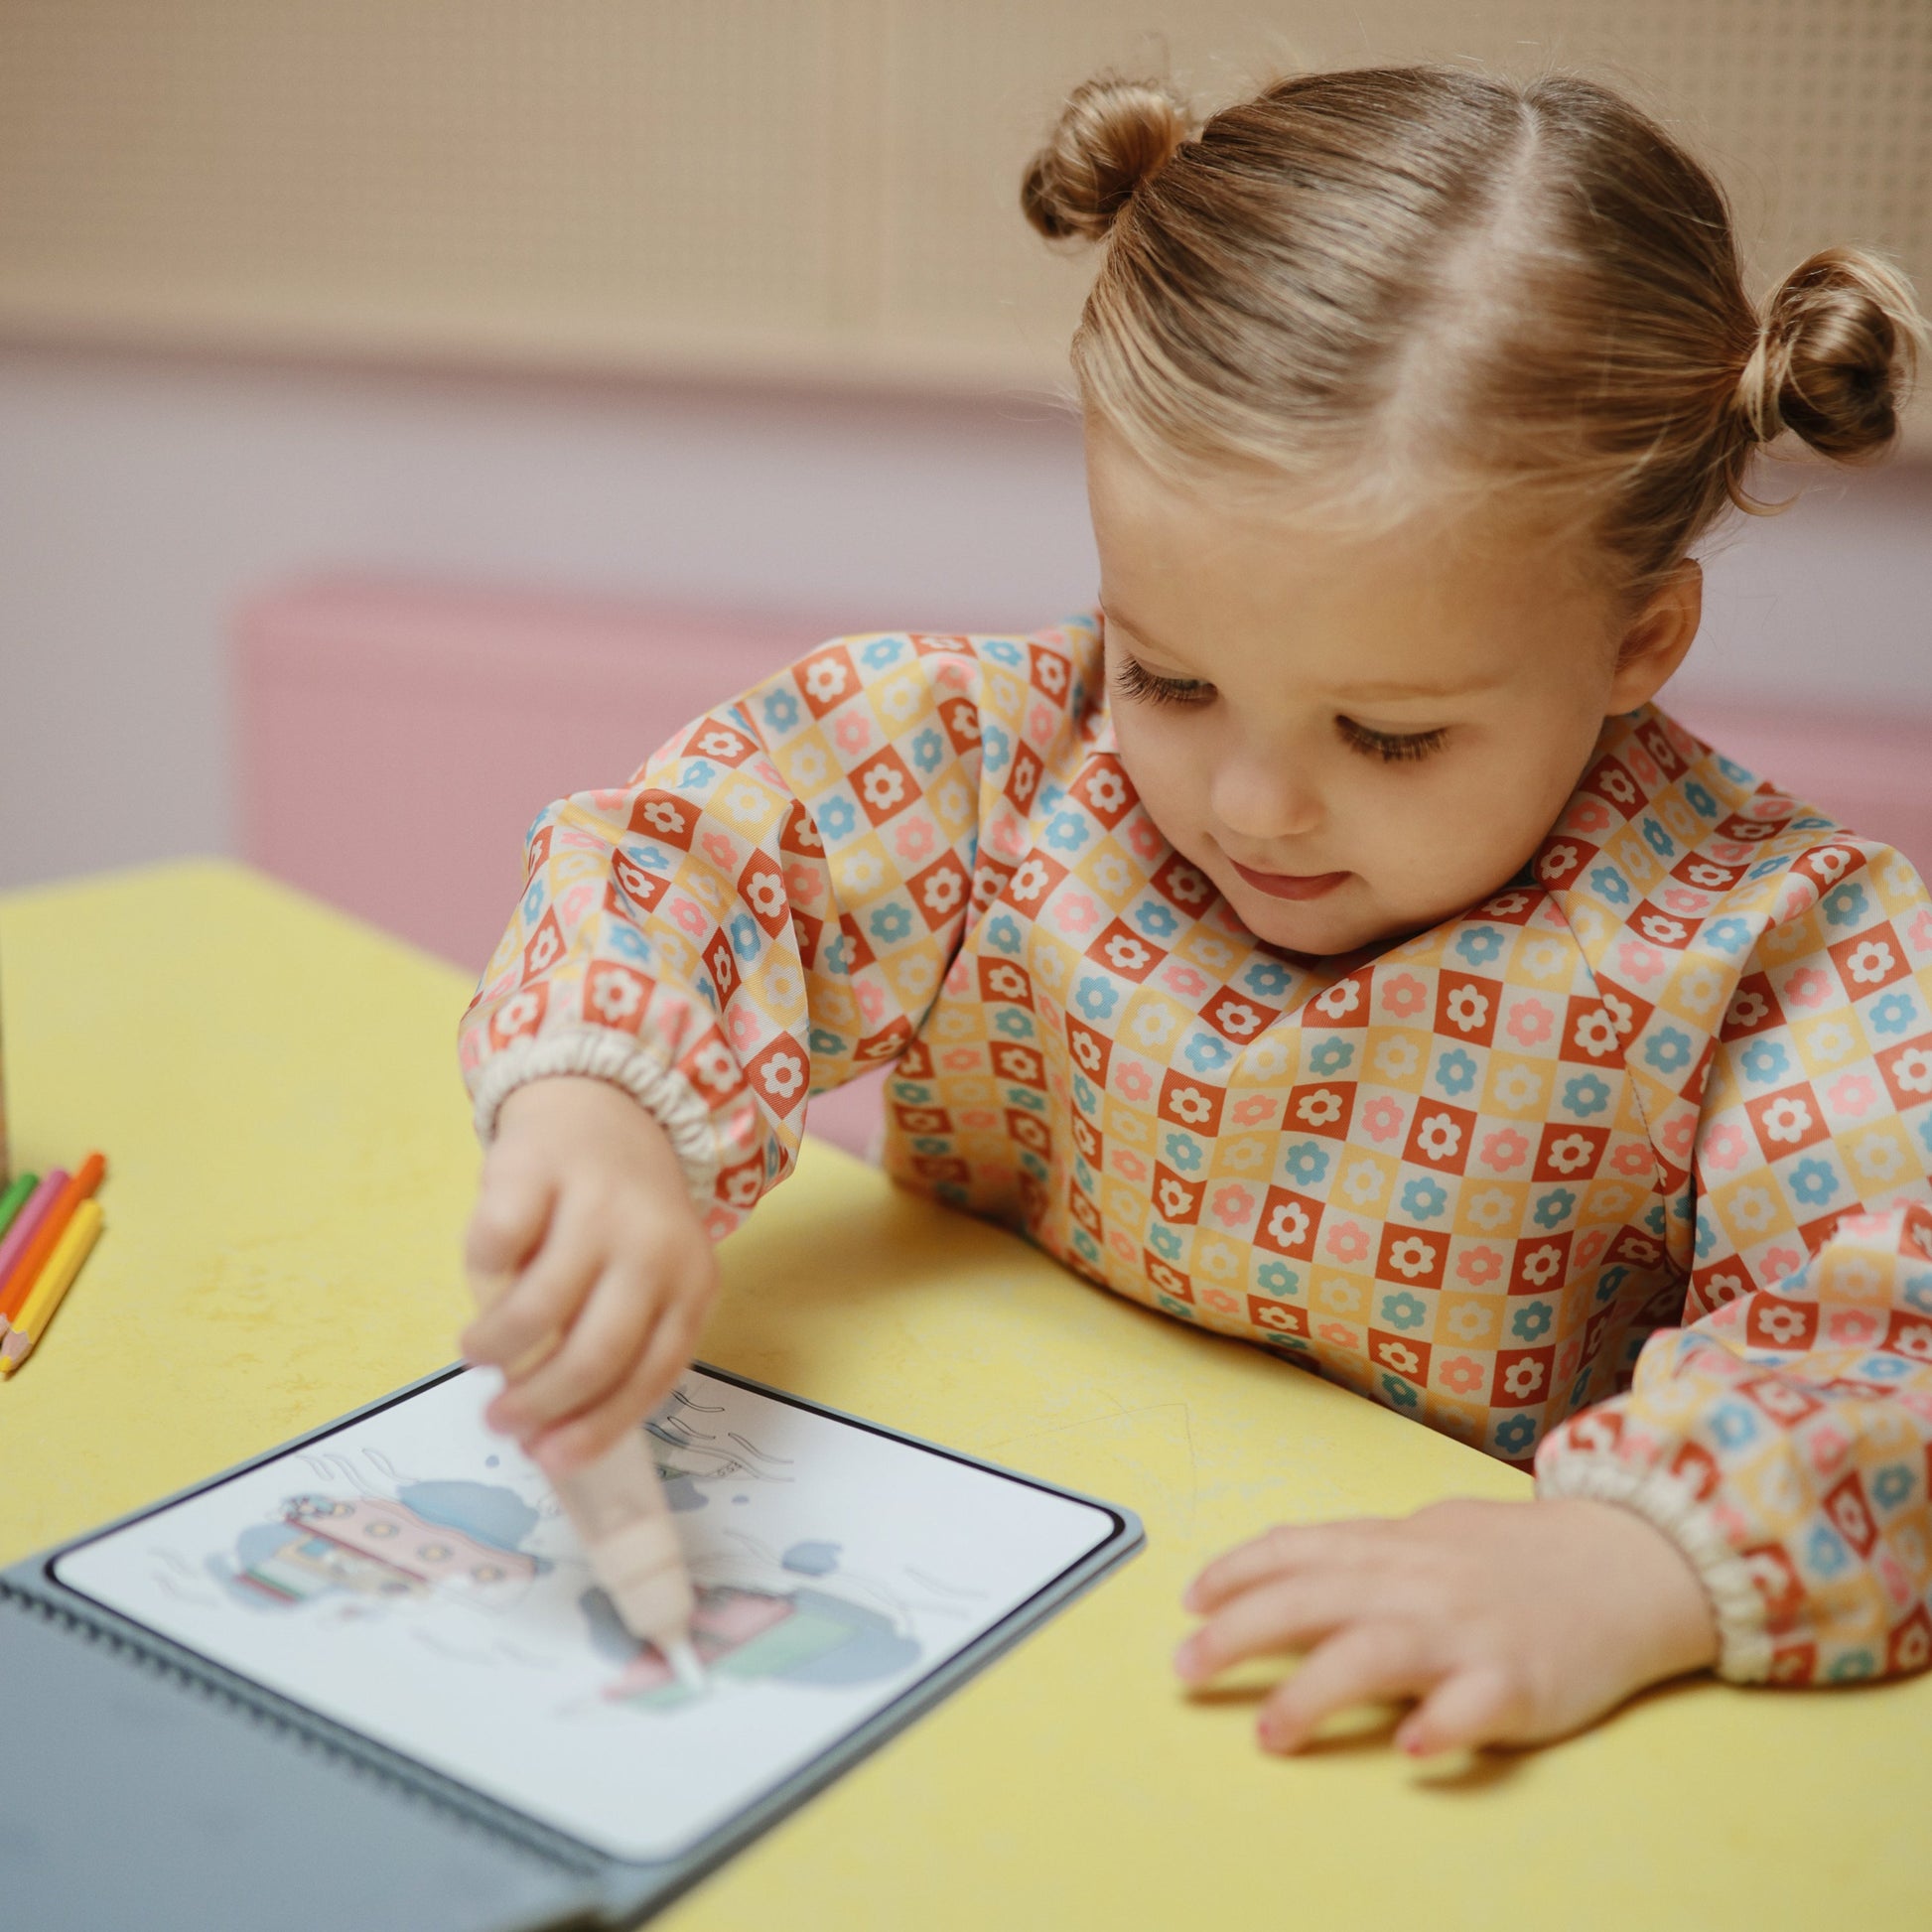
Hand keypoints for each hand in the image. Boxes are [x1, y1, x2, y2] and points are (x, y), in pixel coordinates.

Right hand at [461, 1076, 716, 1476]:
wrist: (604, 1104)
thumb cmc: (617, 1217)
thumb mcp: (643, 1277)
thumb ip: (611, 1342)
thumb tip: (547, 1433)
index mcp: (691, 1281)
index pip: (652, 1372)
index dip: (598, 1426)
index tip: (550, 1459)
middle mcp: (654, 1244)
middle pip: (596, 1351)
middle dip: (542, 1403)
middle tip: (501, 1420)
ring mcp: (597, 1204)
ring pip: (540, 1308)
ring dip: (497, 1348)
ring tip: (476, 1354)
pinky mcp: (539, 1170)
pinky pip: (497, 1244)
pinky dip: (481, 1274)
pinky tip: (481, 1282)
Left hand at [1175, 1497, 1718, 1756]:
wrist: (1631, 1560)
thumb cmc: (1521, 1555)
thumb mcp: (1432, 1532)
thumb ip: (1364, 1550)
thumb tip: (1288, 1560)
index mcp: (1395, 1547)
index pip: (1298, 1550)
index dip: (1237, 1573)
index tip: (1190, 1602)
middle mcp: (1419, 1583)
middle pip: (1313, 1600)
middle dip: (1240, 1633)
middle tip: (1185, 1668)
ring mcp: (1468, 1632)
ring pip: (1375, 1654)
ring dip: (1314, 1693)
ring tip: (1269, 1735)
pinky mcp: (1521, 1683)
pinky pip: (1475, 1705)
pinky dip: (1440, 1725)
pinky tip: (1409, 1749)